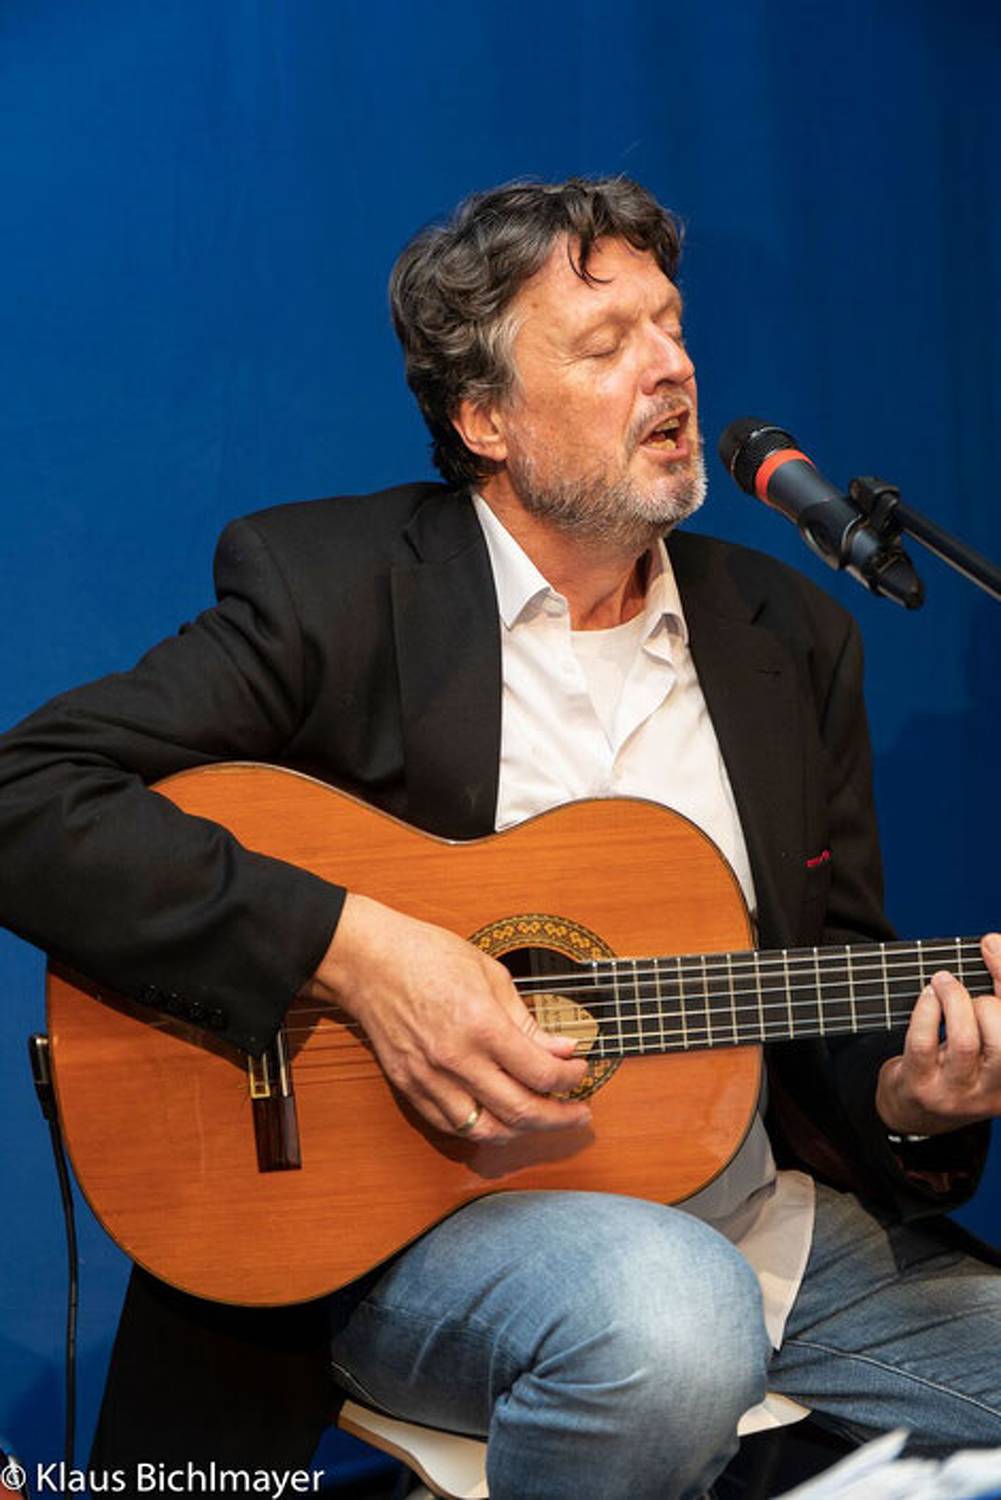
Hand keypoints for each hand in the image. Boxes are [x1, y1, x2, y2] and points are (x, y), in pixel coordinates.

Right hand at [304, 892, 590, 1143]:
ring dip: (521, 1130)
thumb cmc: (429, 955)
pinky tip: (498, 1115)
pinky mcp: (409, 1087)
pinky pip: (451, 1124)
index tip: (579, 1070)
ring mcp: (430, 1078)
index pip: (541, 1073)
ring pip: (486, 1130)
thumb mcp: (491, 975)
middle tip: (579, 1113)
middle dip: (560, 1117)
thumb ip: (527, 1021)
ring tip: (541, 1119)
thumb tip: (562, 1049)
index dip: (571, 1079)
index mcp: (482, 1025)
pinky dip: (480, 1127)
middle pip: (521, 1111)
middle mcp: (457, 1059)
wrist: (369, 961)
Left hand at [876, 933, 1000, 1135]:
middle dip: (987, 1000)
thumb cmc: (954, 1063)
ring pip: (966, 1041)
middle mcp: (997, 1091)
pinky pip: (925, 1042)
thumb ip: (995, 1001)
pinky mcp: (923, 1088)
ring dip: (953, 999)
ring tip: (942, 982)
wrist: (913, 1112)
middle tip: (962, 988)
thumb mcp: (985, 1040)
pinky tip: (927, 997)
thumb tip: (994, 944)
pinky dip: (926, 1010)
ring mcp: (959, 1094)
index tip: (990, 944)